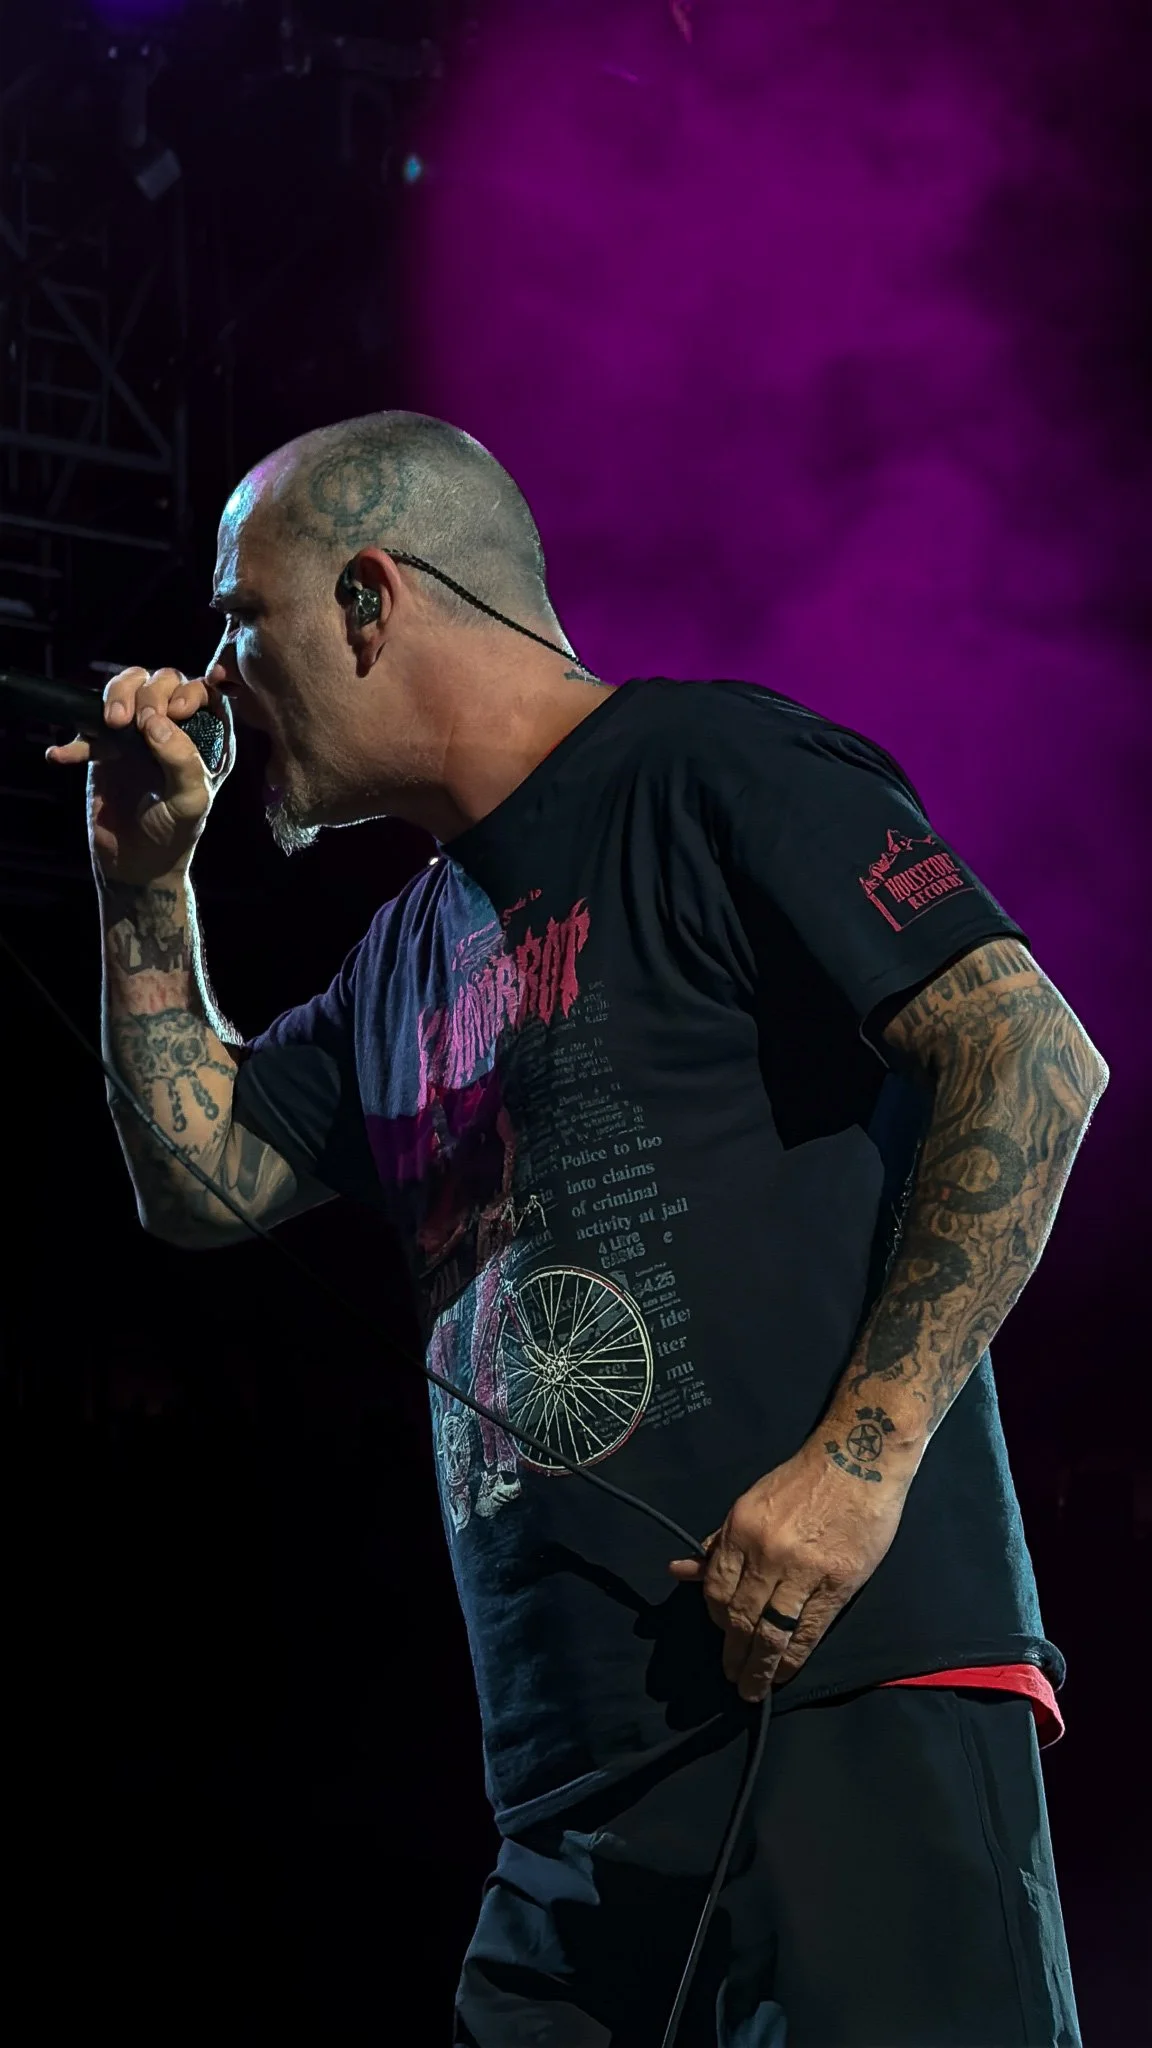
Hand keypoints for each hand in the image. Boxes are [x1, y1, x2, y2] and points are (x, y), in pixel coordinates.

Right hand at [46, 665, 234, 886]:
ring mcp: (140, 735)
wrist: (134, 864)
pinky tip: (62, 756)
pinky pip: (89, 725)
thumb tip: (156, 720)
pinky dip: (75, 737)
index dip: (188, 691)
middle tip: (131, 721)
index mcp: (208, 739)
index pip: (205, 692)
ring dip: (115, 694)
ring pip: (128, 688)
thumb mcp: (190, 801)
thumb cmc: (174, 833)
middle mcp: (176, 729)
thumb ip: (181, 760)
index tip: (173, 712)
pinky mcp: (107, 747)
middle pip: (163, 681)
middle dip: (146, 691)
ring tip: (107, 724)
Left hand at [667, 1436, 914, 1701]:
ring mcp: (804, 1570)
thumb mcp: (750, 1503)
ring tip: (753, 1688)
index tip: (722, 1636)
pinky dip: (794, 1658)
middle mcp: (767, 1552)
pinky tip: (785, 1671)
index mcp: (741, 1529)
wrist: (858, 1457)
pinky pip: (808, 1631)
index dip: (716, 1620)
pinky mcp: (838, 1583)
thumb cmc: (801, 1481)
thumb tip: (682, 1572)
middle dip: (734, 1653)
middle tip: (733, 1680)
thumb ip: (720, 1542)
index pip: (718, 1590)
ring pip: (772, 1632)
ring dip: (760, 1666)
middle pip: (741, 1616)